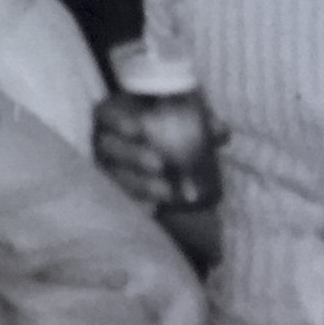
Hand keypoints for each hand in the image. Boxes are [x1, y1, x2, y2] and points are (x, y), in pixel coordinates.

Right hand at [91, 91, 228, 208]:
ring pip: (114, 176)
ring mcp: (105, 166)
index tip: (139, 130)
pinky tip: (155, 209)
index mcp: (111, 116)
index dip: (118, 121)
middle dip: (131, 156)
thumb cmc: (163, 123)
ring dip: (138, 184)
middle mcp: (103, 140)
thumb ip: (199, 121)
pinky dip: (138, 203)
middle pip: (108, 147)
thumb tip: (220, 131)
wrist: (152, 143)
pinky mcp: (113, 188)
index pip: (105, 115)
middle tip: (159, 164)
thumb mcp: (179, 117)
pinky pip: (121, 197)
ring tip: (167, 192)